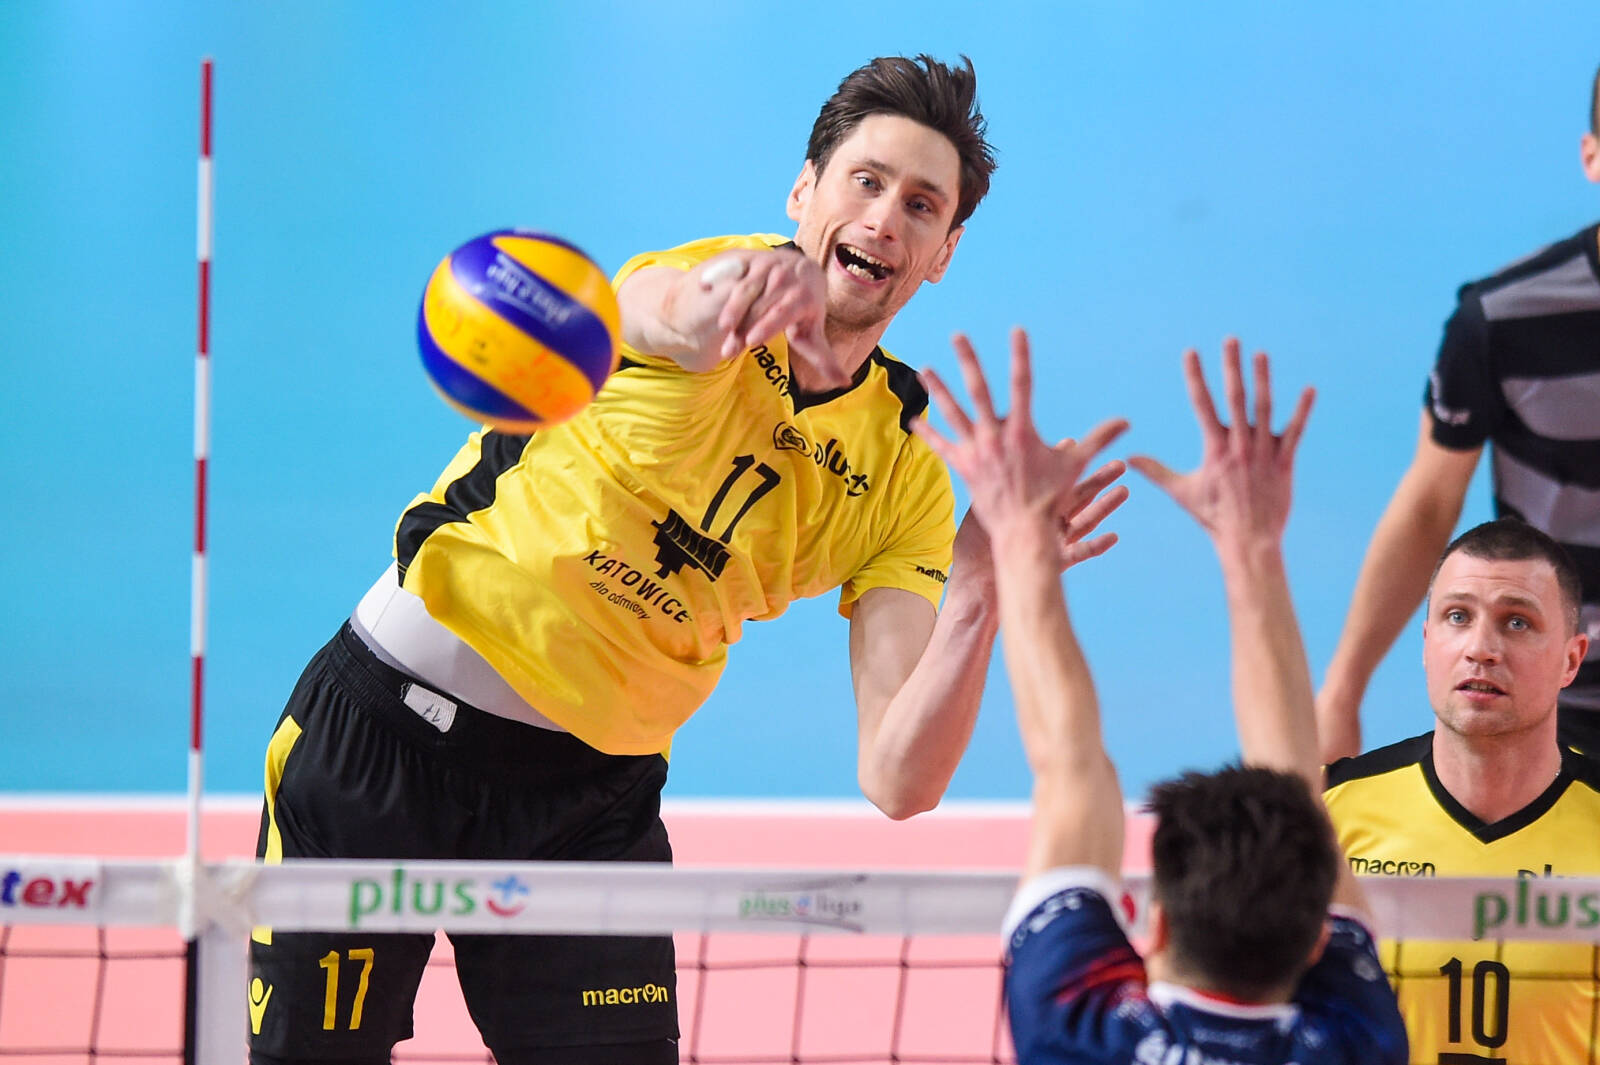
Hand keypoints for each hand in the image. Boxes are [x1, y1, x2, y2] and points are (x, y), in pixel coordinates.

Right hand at [679, 249, 850, 388]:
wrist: (800, 270)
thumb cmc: (803, 311)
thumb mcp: (812, 334)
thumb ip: (824, 359)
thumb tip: (845, 383)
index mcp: (805, 296)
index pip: (784, 311)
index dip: (767, 325)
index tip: (751, 341)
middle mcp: (788, 277)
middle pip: (762, 306)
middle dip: (744, 329)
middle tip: (729, 352)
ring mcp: (768, 265)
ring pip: (746, 290)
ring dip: (732, 311)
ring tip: (722, 332)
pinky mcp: (751, 258)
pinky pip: (734, 275)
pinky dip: (721, 285)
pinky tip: (707, 296)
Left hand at [913, 328, 1128, 559]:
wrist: (1024, 531)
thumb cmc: (1052, 498)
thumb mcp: (1077, 465)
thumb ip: (1099, 438)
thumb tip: (1126, 423)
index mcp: (1022, 430)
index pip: (1022, 383)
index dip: (1020, 355)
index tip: (1017, 331)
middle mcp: (995, 436)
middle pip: (977, 389)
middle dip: (968, 360)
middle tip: (957, 335)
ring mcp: (976, 451)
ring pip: (953, 413)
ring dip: (939, 389)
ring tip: (925, 369)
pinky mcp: (964, 467)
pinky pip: (942, 447)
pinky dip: (928, 434)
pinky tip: (912, 422)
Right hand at [1128, 339, 1312, 548]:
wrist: (1247, 540)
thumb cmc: (1213, 517)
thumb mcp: (1182, 492)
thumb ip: (1156, 471)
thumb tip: (1129, 459)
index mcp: (1214, 449)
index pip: (1202, 404)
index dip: (1196, 376)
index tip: (1191, 353)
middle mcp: (1239, 446)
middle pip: (1235, 398)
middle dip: (1232, 367)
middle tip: (1231, 340)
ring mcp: (1263, 453)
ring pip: (1264, 409)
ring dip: (1263, 379)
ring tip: (1260, 354)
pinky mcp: (1284, 462)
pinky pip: (1295, 432)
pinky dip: (1302, 411)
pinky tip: (1308, 389)